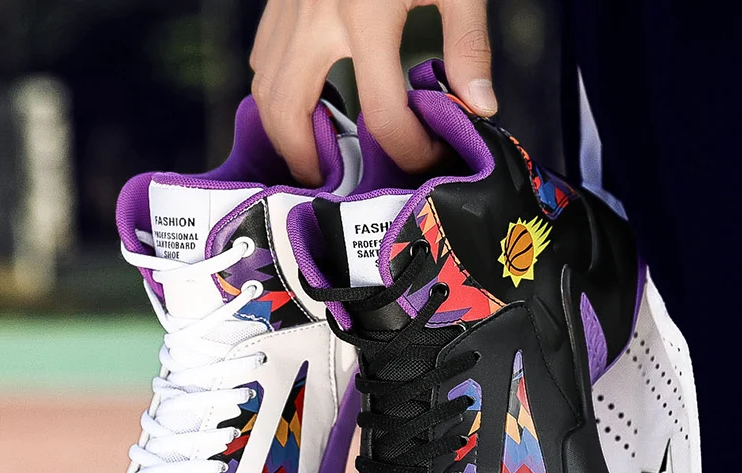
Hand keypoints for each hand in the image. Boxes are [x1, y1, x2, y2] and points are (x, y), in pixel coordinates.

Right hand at [250, 0, 495, 185]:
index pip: (383, 112)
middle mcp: (316, 15)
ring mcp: (289, 4)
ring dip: (285, 133)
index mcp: (366, 12)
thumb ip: (468, 43)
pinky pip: (262, 57)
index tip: (426, 159)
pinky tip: (305, 103)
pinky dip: (276, 92)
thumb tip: (479, 108)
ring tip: (317, 156)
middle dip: (309, 162)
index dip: (407, 149)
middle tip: (336, 186)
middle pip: (289, 114)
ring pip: (262, 88)